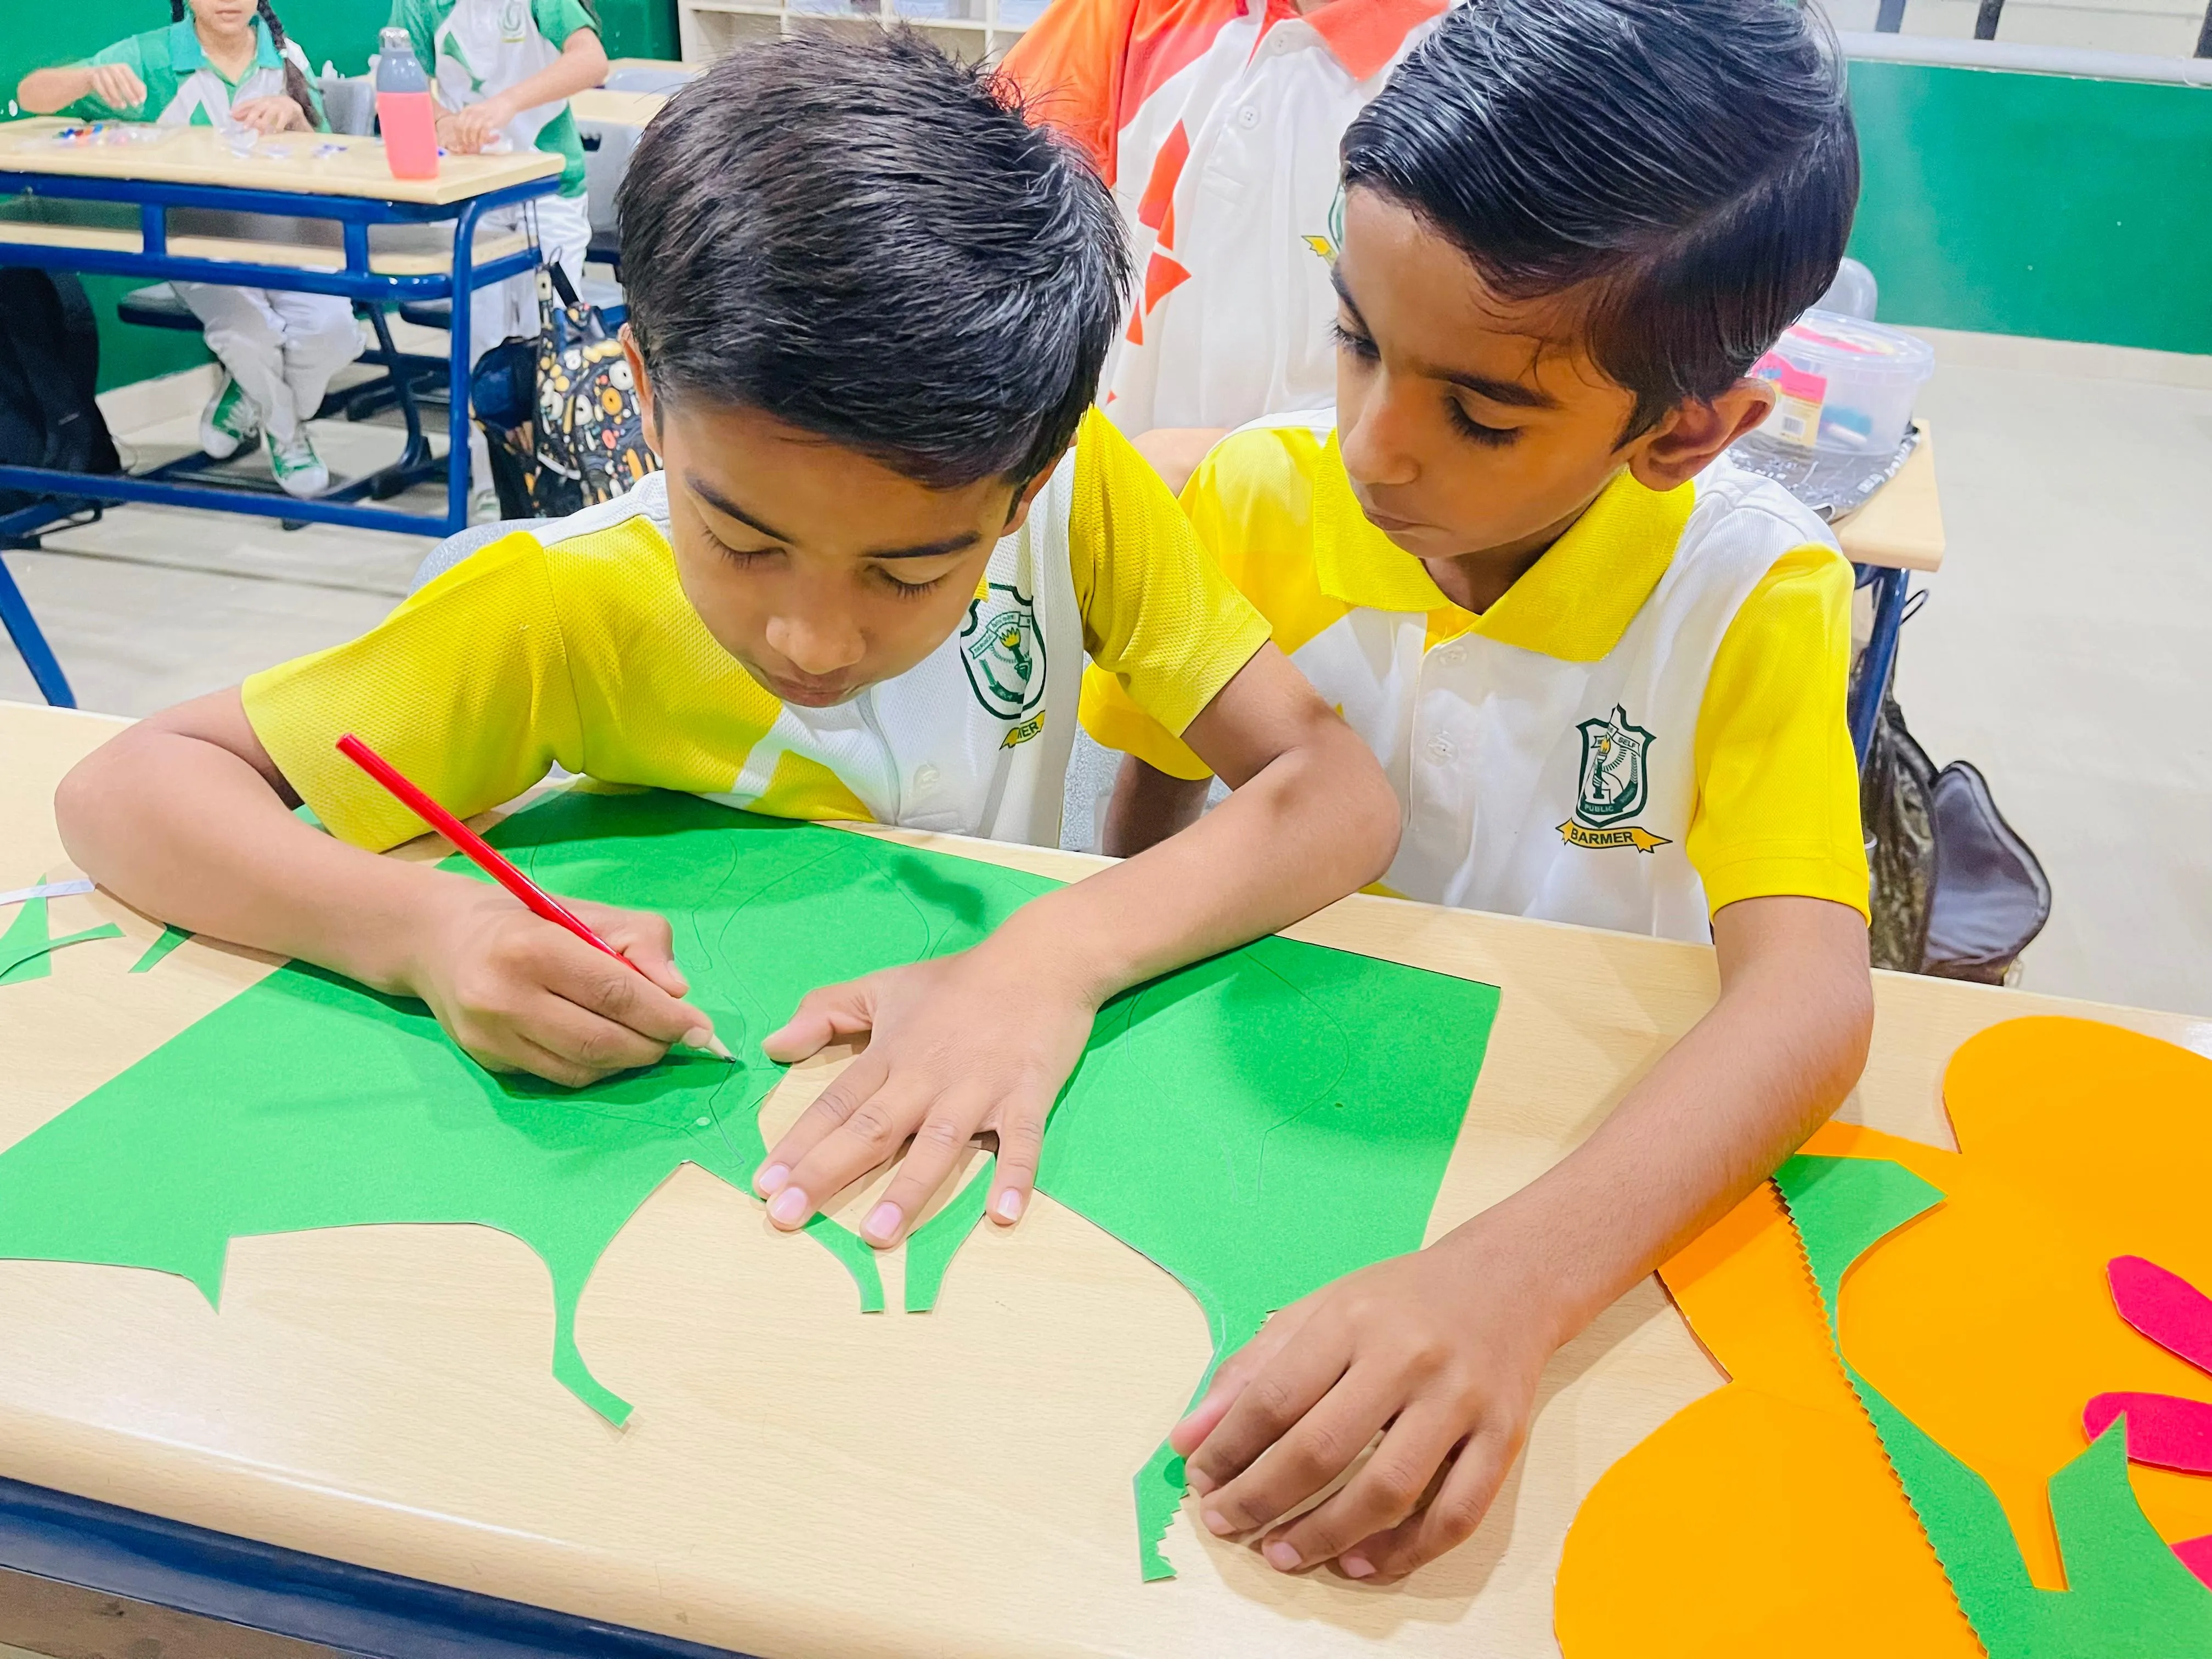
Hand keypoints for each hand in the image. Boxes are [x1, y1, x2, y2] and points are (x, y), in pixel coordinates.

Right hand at [87, 62, 147, 114]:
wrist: (93, 76)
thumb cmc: (115, 81)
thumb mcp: (126, 82)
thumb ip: (137, 88)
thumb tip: (142, 98)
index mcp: (123, 68)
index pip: (132, 78)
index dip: (137, 90)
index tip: (141, 101)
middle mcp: (113, 67)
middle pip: (122, 81)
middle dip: (129, 94)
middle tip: (135, 105)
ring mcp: (102, 71)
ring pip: (110, 84)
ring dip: (117, 97)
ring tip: (123, 106)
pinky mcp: (93, 76)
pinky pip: (100, 87)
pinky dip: (107, 97)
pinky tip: (113, 105)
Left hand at [231, 95, 305, 133]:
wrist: (293, 106)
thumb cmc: (273, 108)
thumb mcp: (261, 109)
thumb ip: (249, 113)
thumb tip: (234, 117)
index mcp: (259, 100)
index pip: (248, 103)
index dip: (240, 109)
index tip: (231, 115)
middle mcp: (267, 102)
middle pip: (257, 109)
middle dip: (250, 118)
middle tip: (245, 127)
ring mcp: (277, 107)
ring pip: (268, 115)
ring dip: (263, 124)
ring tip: (259, 133)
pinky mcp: (286, 113)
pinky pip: (281, 121)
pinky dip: (277, 128)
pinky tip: (274, 133)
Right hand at [404, 880, 723, 1086]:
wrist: (440, 940)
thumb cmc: (527, 919)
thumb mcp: (587, 911)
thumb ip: (641, 940)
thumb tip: (677, 990)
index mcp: (530, 948)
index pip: (613, 993)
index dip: (665, 1016)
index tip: (702, 1027)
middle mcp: (503, 997)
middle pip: (601, 1040)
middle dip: (653, 1043)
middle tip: (678, 1035)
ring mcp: (490, 1036)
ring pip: (582, 1068)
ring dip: (628, 1060)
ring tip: (646, 1038)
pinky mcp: (487, 1061)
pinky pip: (559, 1076)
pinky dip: (596, 1067)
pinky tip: (607, 1046)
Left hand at [447, 95, 514, 153]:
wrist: (507, 102)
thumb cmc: (493, 109)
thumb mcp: (478, 112)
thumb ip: (472, 121)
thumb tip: (467, 137)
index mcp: (467, 110)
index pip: (457, 125)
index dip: (458, 137)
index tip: (461, 145)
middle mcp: (472, 112)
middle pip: (463, 129)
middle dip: (465, 141)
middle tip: (469, 149)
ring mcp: (482, 116)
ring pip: (472, 131)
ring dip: (473, 142)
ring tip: (476, 149)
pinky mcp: (491, 121)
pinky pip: (483, 132)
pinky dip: (482, 140)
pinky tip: (483, 144)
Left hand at [752, 939, 1098, 1245]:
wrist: (1041, 958)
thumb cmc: (960, 980)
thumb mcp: (885, 985)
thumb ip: (826, 1011)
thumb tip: (773, 1044)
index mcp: (892, 1054)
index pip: (836, 1104)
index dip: (798, 1144)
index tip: (763, 1183)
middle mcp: (927, 1076)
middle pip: (871, 1129)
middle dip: (826, 1173)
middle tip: (786, 1216)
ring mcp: (978, 1088)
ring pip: (937, 1144)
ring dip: (907, 1190)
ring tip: (877, 1236)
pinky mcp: (1027, 1095)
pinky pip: (1021, 1142)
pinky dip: (1014, 1176)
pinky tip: (1001, 1215)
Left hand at [1169, 1223, 1557, 1583]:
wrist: (1508, 1280)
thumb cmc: (1400, 1301)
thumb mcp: (1320, 1310)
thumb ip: (1251, 1369)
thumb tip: (1189, 1438)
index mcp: (1353, 1320)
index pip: (1275, 1395)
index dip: (1228, 1448)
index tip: (1200, 1480)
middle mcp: (1409, 1357)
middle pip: (1323, 1447)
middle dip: (1262, 1498)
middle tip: (1227, 1525)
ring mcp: (1462, 1400)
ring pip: (1389, 1489)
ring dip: (1326, 1534)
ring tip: (1282, 1553)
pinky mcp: (1503, 1438)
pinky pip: (1455, 1514)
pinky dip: (1405, 1551)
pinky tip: (1359, 1562)